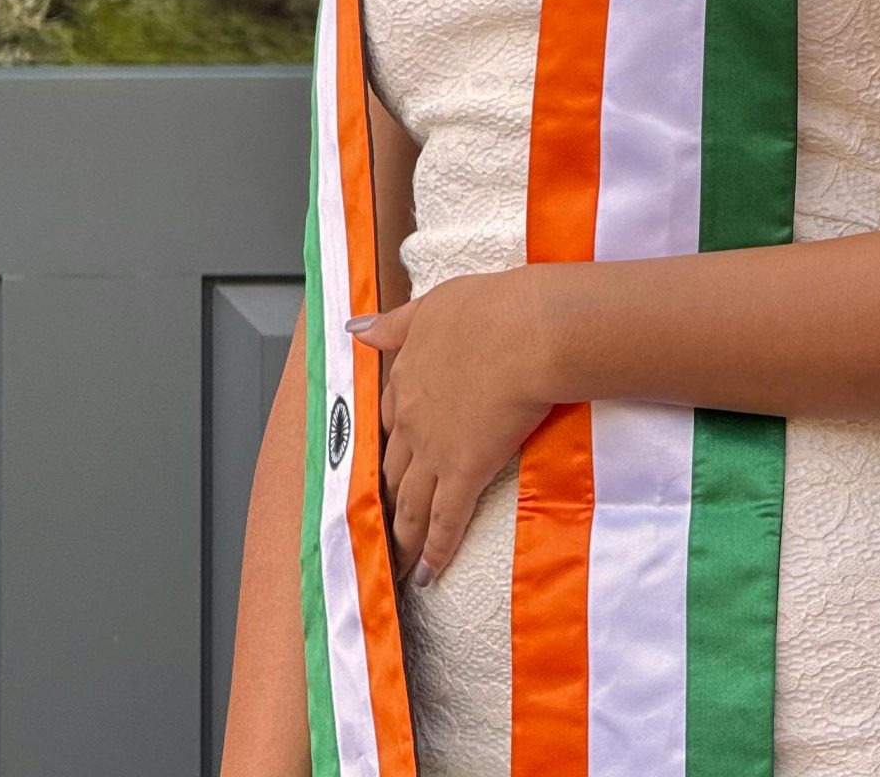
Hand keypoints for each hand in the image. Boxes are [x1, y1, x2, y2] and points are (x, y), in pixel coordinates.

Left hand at [350, 267, 563, 586]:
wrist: (525, 332)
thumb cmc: (490, 309)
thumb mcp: (433, 305)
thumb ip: (394, 323)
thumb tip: (354, 330)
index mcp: (407, 376)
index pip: (390, 417)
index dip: (391, 440)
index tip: (390, 457)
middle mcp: (412, 419)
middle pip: (393, 467)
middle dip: (387, 496)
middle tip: (383, 519)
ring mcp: (435, 450)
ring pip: (411, 501)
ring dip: (403, 534)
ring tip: (398, 559)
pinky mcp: (465, 473)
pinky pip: (445, 521)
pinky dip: (435, 551)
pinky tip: (429, 573)